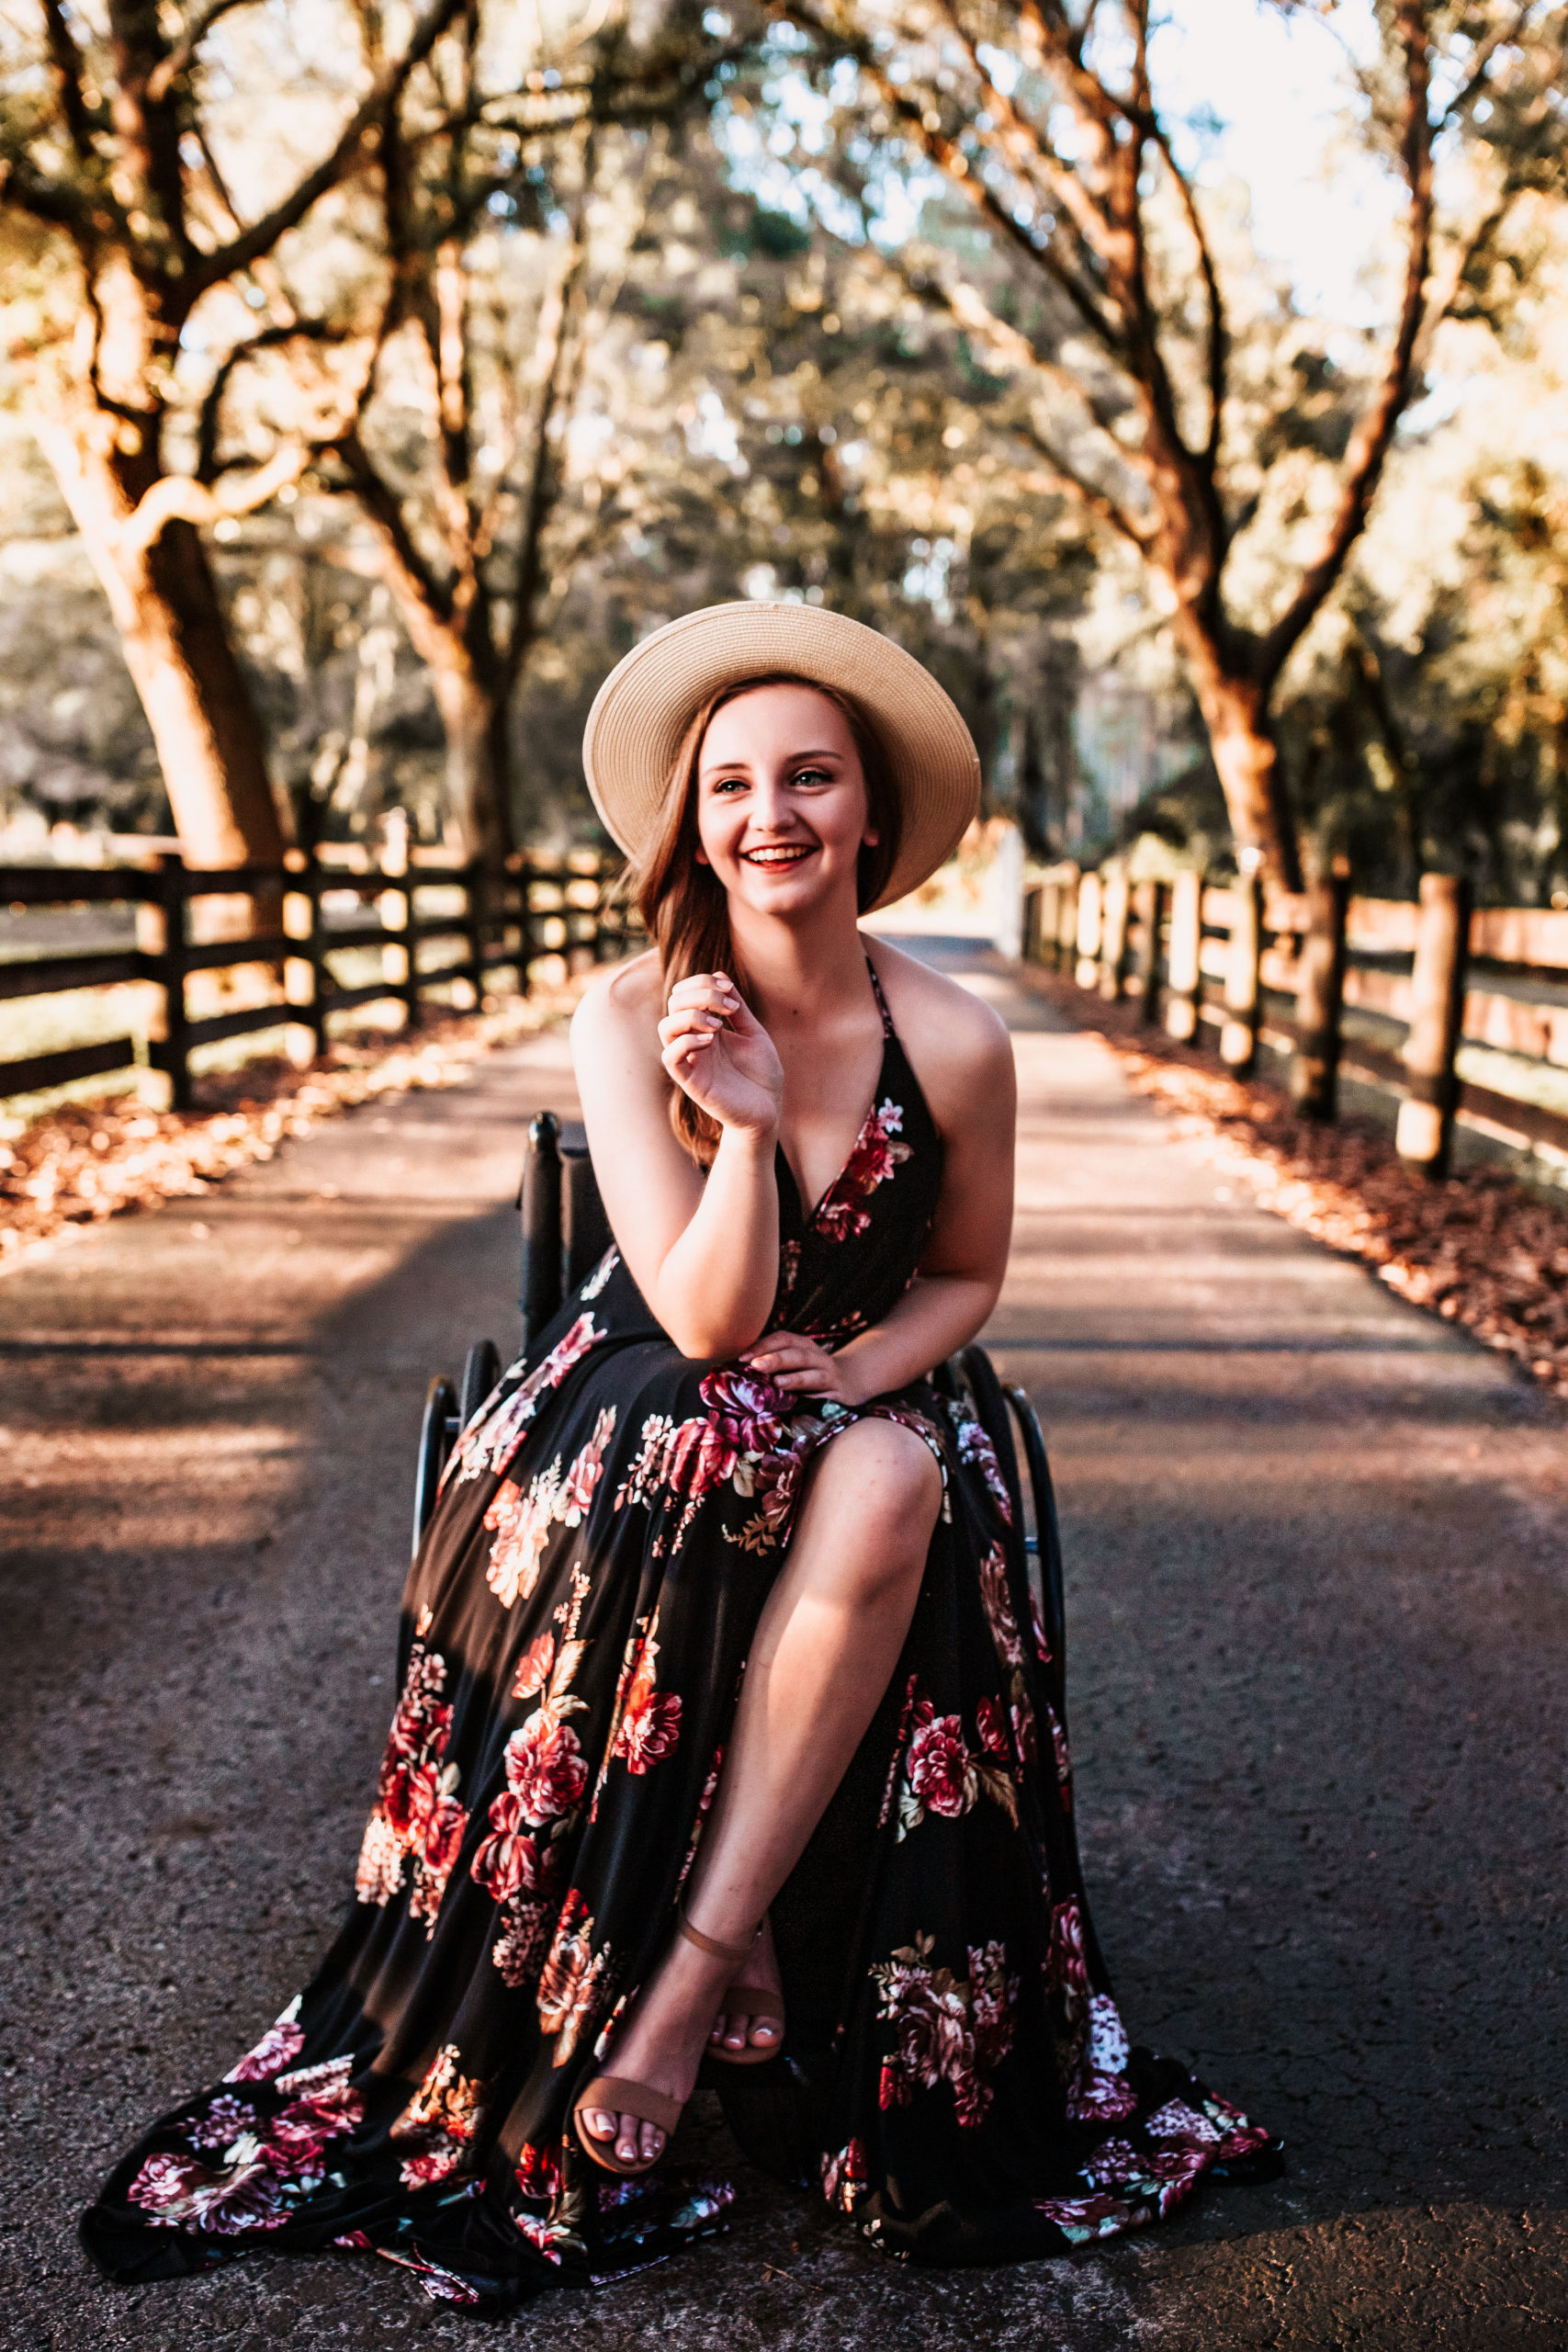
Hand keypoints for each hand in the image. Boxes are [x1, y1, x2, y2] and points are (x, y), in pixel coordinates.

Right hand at [658, 972, 783, 1140]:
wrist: (768, 1110)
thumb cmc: (762, 1074)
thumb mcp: (753, 1032)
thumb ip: (737, 1007)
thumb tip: (719, 974)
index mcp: (707, 1026)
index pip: (686, 993)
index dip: (702, 982)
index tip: (730, 990)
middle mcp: (694, 1040)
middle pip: (674, 1003)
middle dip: (700, 994)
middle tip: (729, 1007)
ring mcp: (690, 1060)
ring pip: (665, 1027)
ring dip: (690, 1016)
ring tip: (718, 1026)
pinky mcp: (690, 1081)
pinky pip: (670, 1056)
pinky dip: (686, 1041)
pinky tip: (712, 1041)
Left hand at [741, 1329, 861, 1406]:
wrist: (849, 1382)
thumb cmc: (810, 1375)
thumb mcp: (795, 1364)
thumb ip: (772, 1365)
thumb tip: (736, 1372)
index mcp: (803, 1345)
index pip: (782, 1339)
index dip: (763, 1345)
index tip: (742, 1358)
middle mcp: (816, 1356)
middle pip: (796, 1353)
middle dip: (775, 1358)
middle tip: (755, 1365)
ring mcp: (828, 1373)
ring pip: (810, 1371)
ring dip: (792, 1375)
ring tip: (775, 1382)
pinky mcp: (837, 1392)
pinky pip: (822, 1390)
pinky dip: (807, 1392)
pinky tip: (793, 1397)